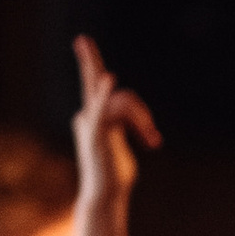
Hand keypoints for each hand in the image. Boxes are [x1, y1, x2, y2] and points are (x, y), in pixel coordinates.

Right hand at [70, 34, 158, 210]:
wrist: (106, 195)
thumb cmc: (115, 175)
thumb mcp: (121, 147)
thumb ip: (124, 130)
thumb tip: (140, 125)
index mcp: (93, 116)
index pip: (95, 85)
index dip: (92, 64)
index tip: (83, 41)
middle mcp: (87, 116)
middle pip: (104, 86)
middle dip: (98, 70)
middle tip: (95, 58)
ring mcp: (91, 124)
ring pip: (124, 101)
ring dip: (143, 119)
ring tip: (151, 140)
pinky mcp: (97, 134)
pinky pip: (104, 108)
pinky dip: (107, 94)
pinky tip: (110, 78)